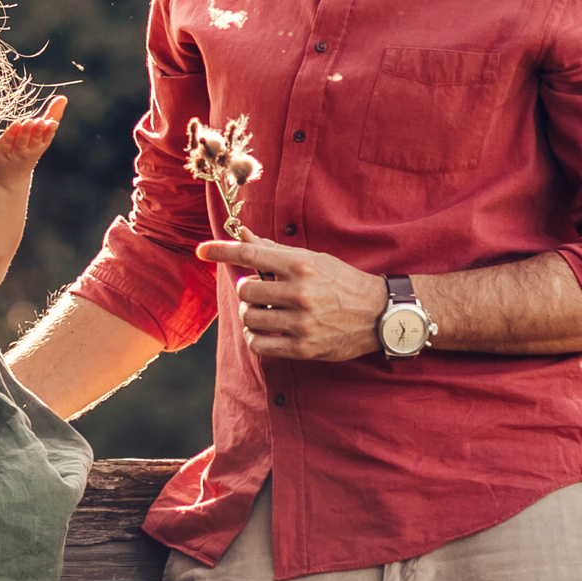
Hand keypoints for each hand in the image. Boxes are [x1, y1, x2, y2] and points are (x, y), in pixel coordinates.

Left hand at [0, 95, 67, 182]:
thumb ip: (51, 115)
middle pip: (35, 139)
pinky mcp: (2, 150)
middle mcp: (30, 149)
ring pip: (21, 141)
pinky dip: (11, 134)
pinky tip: (14, 125)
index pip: (47, 137)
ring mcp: (16, 151)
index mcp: (41, 144)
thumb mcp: (41, 134)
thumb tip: (63, 98)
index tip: (53, 123)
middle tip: (41, 122)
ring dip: (25, 132)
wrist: (9, 177)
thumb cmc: (28, 150)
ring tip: (29, 122)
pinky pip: (7, 142)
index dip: (50, 130)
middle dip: (38, 131)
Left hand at [198, 233, 386, 361]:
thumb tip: (242, 233)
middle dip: (247, 290)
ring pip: (250, 317)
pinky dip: (254, 337)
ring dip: (250, 315)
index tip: (202, 250)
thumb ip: (274, 250)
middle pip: (246, 290)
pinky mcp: (303, 347)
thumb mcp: (313, 259)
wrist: (379, 314)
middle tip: (260, 292)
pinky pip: (259, 344)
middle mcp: (300, 292)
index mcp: (302, 265)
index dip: (221, 250)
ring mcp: (302, 322)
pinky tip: (262, 331)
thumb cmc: (342, 282)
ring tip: (263, 312)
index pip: (251, 253)